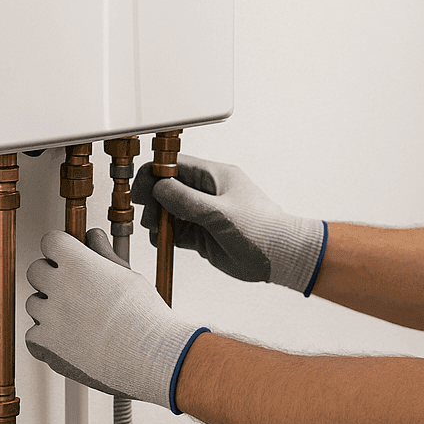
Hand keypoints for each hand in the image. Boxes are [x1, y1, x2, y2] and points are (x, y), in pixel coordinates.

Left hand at [25, 229, 206, 411]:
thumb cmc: (144, 317)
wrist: (148, 357)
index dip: (61, 248)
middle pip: (36, 270)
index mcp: (78, 264)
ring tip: (78, 319)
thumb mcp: (127, 275)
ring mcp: (48, 316)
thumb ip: (103, 253)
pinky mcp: (44, 344)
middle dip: (51, 276)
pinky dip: (47, 337)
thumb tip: (93, 236)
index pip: (50, 241)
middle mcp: (58, 286)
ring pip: (34, 303)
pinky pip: (33, 334)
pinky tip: (70, 338)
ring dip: (48, 308)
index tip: (68, 257)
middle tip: (73, 289)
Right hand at [133, 154, 326, 295]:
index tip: (142, 189)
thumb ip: (187, 201)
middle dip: (154, 200)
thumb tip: (159, 188)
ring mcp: (204, 214)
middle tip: (149, 214)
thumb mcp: (221, 213)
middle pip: (168, 188)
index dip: (155, 175)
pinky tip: (162, 240)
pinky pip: (176, 231)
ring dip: (158, 219)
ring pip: (169, 211)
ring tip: (157, 229)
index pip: (176, 166)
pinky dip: (165, 235)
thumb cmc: (262, 230)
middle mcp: (207, 193)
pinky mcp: (202, 235)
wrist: (281, 257)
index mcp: (215, 176)